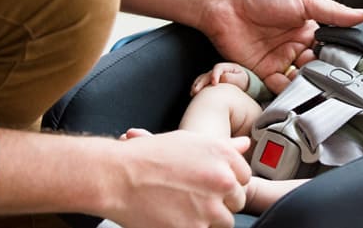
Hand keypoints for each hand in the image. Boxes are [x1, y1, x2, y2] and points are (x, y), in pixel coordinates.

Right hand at [104, 129, 250, 227]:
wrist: (117, 177)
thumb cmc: (148, 156)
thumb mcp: (189, 141)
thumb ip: (222, 147)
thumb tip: (245, 145)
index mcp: (224, 156)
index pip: (244, 177)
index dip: (226, 183)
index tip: (210, 185)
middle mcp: (222, 180)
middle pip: (236, 201)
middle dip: (219, 202)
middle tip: (194, 199)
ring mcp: (210, 207)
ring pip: (224, 222)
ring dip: (208, 219)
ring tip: (183, 210)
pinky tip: (174, 219)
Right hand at [191, 62, 251, 95]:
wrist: (242, 85)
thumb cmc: (242, 81)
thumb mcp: (241, 79)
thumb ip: (232, 78)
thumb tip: (222, 79)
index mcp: (226, 67)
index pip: (218, 68)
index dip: (214, 75)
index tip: (214, 84)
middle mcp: (217, 71)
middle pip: (207, 74)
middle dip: (202, 82)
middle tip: (197, 90)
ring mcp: (212, 76)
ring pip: (202, 78)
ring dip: (197, 85)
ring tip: (193, 93)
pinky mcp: (209, 82)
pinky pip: (201, 83)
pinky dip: (196, 88)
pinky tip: (193, 94)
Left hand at [200, 0, 362, 92]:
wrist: (225, 1)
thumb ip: (334, 12)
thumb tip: (362, 14)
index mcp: (308, 27)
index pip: (330, 48)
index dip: (338, 59)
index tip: (349, 69)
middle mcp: (295, 45)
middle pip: (316, 67)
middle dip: (324, 75)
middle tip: (333, 81)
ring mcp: (279, 59)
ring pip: (300, 79)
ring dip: (308, 85)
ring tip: (317, 89)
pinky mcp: (261, 71)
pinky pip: (278, 86)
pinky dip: (288, 92)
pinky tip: (297, 92)